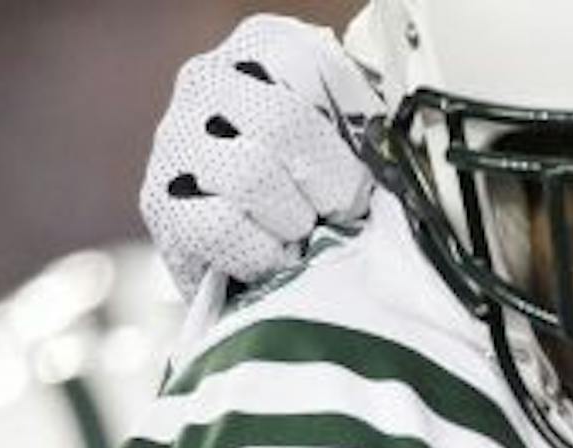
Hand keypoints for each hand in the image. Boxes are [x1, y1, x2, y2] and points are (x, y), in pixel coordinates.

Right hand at [140, 15, 380, 296]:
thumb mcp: (355, 147)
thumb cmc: (321, 199)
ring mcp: (176, 137)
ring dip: (294, 220)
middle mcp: (208, 80)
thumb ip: (373, 126)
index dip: (352, 130)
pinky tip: (272, 257)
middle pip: (282, 123)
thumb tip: (413, 137)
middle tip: (338, 212)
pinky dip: (262, 254)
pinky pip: (222, 226)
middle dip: (329, 184)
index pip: (313, 65)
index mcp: (263, 50)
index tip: (363, 167)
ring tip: (300, 234)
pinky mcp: (159, 202)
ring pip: (250, 174)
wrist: (269, 270)